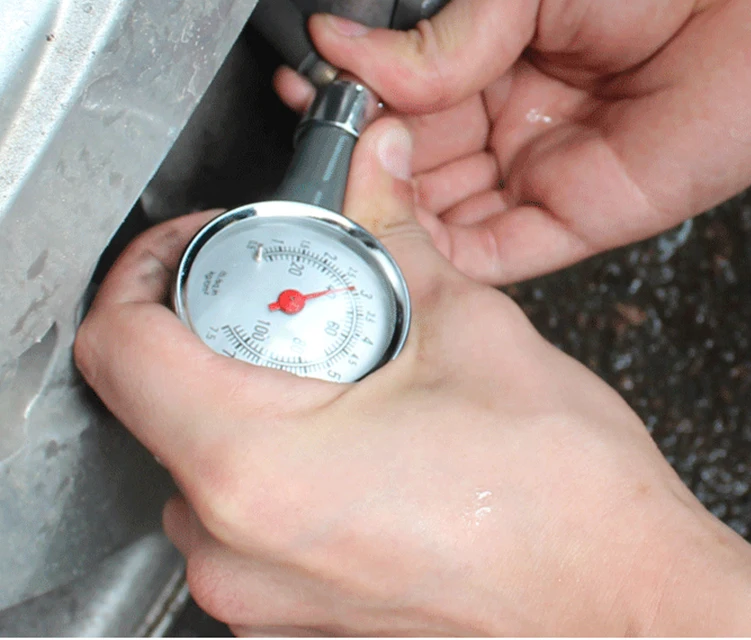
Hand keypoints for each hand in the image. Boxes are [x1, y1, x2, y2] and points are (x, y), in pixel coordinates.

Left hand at [75, 119, 750, 634]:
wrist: (623, 602)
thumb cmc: (563, 498)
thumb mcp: (465, 327)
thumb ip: (392, 229)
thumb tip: (373, 165)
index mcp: (257, 464)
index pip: (119, 344)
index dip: (145, 269)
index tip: (194, 244)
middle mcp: (236, 545)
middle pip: (156, 398)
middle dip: (211, 324)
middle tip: (283, 288)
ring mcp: (257, 596)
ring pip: (197, 460)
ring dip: (245, 392)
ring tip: (332, 364)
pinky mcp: (291, 616)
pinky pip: (240, 518)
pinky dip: (271, 459)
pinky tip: (351, 436)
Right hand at [278, 0, 750, 285]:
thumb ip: (441, 32)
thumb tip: (344, 44)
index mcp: (493, 56)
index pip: (401, 97)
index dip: (353, 104)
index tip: (311, 99)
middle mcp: (509, 121)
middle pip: (413, 163)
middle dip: (364, 163)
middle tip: (323, 154)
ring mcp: (539, 175)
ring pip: (444, 214)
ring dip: (394, 211)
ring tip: (349, 194)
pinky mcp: (575, 219)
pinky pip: (494, 253)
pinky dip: (443, 254)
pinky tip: (401, 237)